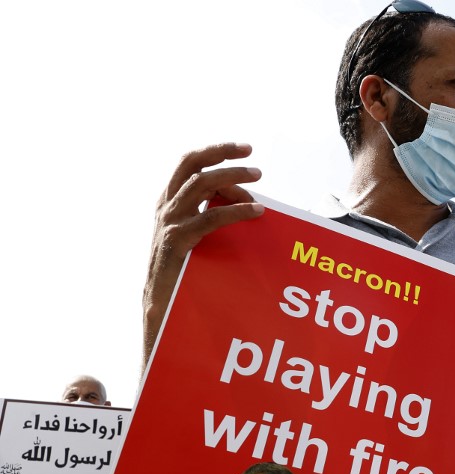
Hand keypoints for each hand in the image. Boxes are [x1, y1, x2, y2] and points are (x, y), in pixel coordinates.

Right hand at [143, 143, 263, 361]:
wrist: (160, 304)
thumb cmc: (185, 272)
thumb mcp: (197, 237)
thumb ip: (212, 217)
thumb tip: (248, 202)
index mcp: (168, 202)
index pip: (189, 165)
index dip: (216, 154)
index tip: (244, 152)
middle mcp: (166, 207)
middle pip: (191, 165)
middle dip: (220, 152)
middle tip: (250, 152)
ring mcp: (169, 222)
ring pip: (201, 185)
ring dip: (232, 176)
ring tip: (258, 176)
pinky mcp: (177, 240)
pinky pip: (210, 217)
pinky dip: (236, 210)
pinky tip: (256, 211)